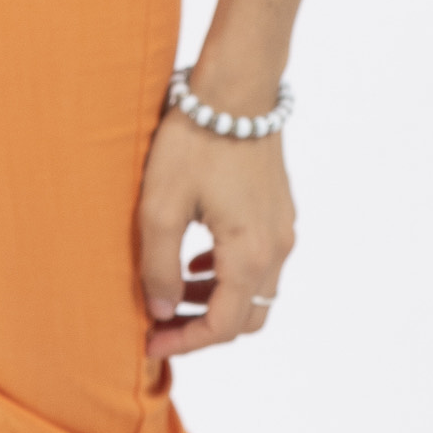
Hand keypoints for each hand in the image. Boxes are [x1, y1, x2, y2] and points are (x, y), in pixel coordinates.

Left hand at [138, 101, 295, 370]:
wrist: (236, 89)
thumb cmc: (193, 142)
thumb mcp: (159, 206)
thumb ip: (158, 266)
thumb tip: (162, 310)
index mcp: (249, 253)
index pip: (222, 327)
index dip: (185, 343)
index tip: (150, 342)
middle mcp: (276, 248)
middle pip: (247, 318)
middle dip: (203, 329)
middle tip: (161, 324)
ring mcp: (283, 229)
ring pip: (256, 292)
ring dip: (216, 302)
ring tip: (172, 292)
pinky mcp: (280, 211)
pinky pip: (261, 263)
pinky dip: (230, 276)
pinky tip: (198, 261)